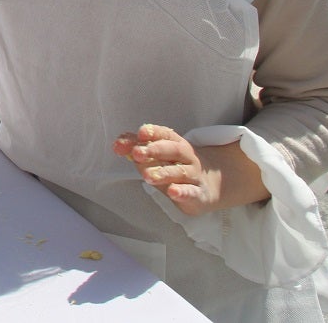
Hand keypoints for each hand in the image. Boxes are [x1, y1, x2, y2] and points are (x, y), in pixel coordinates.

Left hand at [112, 123, 264, 216]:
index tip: (140, 133)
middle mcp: (187, 157)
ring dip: (163, 173)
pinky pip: (192, 193)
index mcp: (176, 144)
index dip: (153, 132)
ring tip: (147, 176)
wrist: (209, 185)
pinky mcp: (198, 195)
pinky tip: (173, 192)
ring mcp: (194, 176)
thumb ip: (137, 147)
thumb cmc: (175, 166)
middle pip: (173, 150)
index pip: (166, 134)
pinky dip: (183, 192)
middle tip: (137, 153)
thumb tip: (117, 144)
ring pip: (180, 172)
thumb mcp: (159, 155)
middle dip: (155, 150)